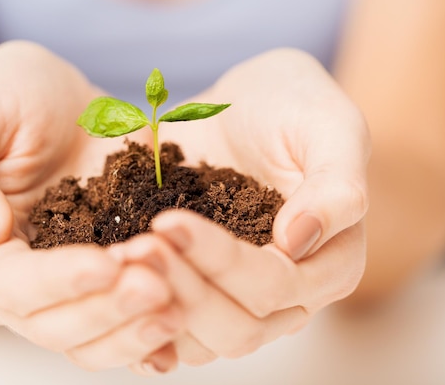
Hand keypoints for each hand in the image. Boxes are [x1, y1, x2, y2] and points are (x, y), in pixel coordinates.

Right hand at [0, 41, 181, 370]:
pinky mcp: (103, 282)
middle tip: (157, 286)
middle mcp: (11, 284)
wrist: (64, 100)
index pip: (7, 285)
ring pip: (90, 337)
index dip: (56, 281)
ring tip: (178, 305)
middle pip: (52, 324)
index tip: (107, 262)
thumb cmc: (11, 96)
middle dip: (105, 309)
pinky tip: (181, 327)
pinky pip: (122, 325)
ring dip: (132, 329)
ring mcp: (62, 287)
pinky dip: (150, 336)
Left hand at [119, 49, 369, 367]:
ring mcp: (239, 296)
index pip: (275, 286)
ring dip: (155, 307)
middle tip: (134, 247)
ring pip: (201, 338)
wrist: (246, 105)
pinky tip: (109, 290)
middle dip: (182, 289)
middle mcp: (288, 294)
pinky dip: (140, 316)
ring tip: (116, 260)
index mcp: (330, 263)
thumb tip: (299, 241)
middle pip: (238, 327)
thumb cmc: (294, 107)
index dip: (222, 261)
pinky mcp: (201, 286)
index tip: (169, 221)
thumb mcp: (328, 127)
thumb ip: (335, 185)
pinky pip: (172, 324)